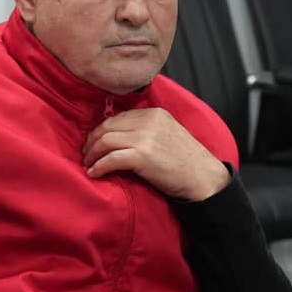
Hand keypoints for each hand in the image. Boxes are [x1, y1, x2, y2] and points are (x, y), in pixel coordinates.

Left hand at [82, 108, 228, 200]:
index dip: (102, 130)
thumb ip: (147, 129)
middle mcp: (148, 122)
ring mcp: (145, 138)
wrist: (204, 178)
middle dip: (93, 141)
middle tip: (86, 153)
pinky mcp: (142, 156)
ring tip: (88, 164)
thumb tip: (119, 135)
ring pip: (106, 141)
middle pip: (108, 127)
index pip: (118, 117)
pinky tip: (94, 174)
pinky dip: (99, 166)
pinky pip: (111, 159)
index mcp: (154, 113)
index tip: (94, 141)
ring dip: (92, 154)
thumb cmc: (187, 161)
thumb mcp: (168, 133)